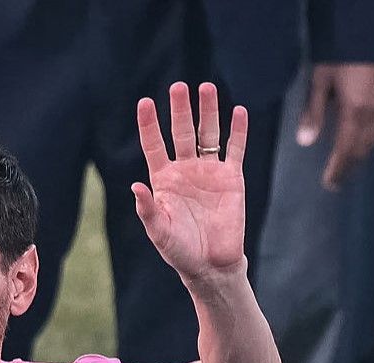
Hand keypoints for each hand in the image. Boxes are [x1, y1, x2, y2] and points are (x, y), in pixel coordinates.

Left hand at [134, 82, 247, 280]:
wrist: (211, 264)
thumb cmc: (180, 250)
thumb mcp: (158, 230)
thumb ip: (147, 209)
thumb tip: (136, 186)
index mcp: (163, 179)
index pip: (154, 144)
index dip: (149, 124)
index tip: (144, 102)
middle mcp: (185, 170)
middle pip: (181, 132)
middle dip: (180, 110)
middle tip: (178, 87)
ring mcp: (209, 172)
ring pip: (208, 134)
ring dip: (207, 112)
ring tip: (206, 87)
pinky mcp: (232, 179)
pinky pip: (235, 150)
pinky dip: (238, 131)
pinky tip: (238, 111)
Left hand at [296, 63, 373, 190]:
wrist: (364, 33)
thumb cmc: (338, 57)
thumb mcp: (319, 83)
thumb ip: (313, 113)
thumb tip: (305, 142)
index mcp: (355, 112)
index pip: (346, 149)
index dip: (338, 168)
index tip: (330, 184)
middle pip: (362, 148)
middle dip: (349, 166)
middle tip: (337, 182)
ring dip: (361, 154)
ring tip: (348, 167)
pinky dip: (372, 139)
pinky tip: (365, 142)